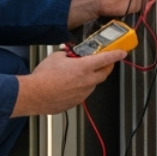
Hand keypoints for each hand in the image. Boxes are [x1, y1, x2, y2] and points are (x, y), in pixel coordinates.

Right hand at [11, 49, 125, 116]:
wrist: (34, 95)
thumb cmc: (43, 77)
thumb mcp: (56, 56)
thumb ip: (68, 54)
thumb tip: (70, 54)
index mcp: (84, 67)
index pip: (106, 59)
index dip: (116, 54)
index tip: (122, 53)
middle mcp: (87, 81)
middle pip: (105, 73)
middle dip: (107, 66)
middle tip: (104, 62)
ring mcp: (83, 93)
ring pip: (94, 84)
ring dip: (92, 77)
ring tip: (79, 73)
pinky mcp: (76, 102)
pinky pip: (84, 92)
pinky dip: (81, 87)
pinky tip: (69, 84)